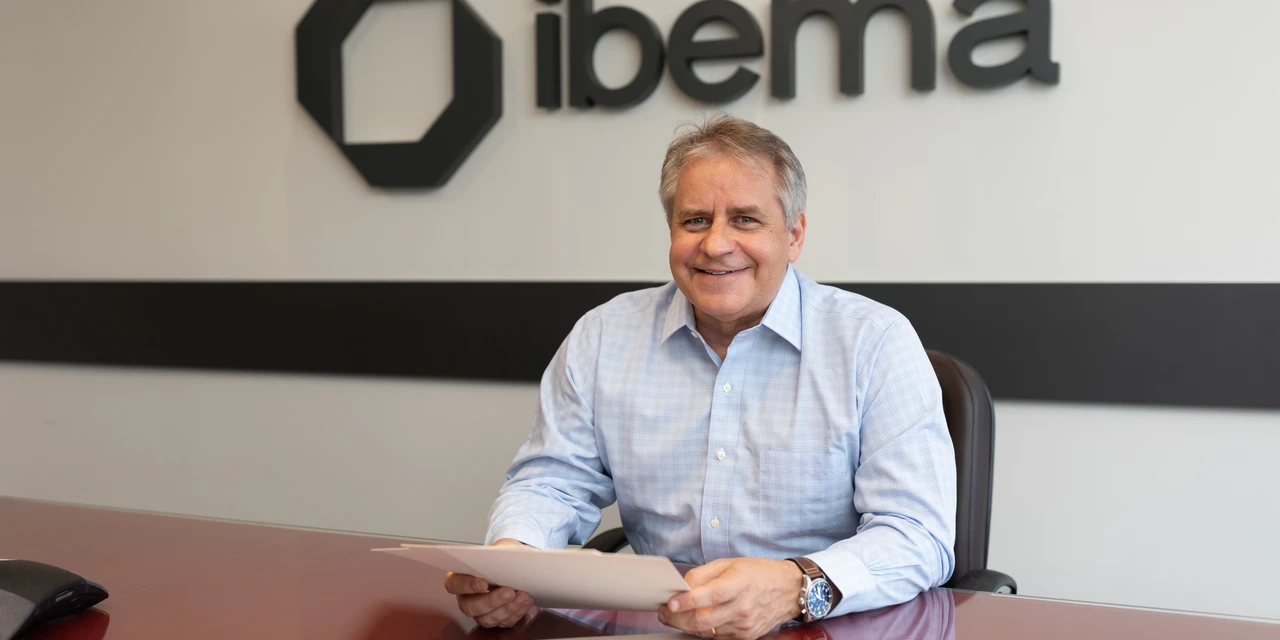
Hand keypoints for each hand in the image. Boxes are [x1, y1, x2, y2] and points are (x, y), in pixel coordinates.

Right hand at [444, 538, 538, 627]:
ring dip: (507, 608)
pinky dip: (517, 612)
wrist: (516, 564)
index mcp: (460, 577)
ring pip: (488, 618)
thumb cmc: (503, 556)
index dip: (467, 586)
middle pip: (470, 607)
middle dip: (491, 601)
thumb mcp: (500, 549)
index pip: (454, 584)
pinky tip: (526, 602)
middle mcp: (467, 598)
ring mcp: (480, 612)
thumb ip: (497, 553)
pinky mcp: (497, 619)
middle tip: (509, 591)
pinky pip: (504, 622)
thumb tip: (504, 558)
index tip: (483, 583)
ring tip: (523, 596)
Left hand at [658, 558, 803, 639]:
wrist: (788, 590)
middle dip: (676, 619)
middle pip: (702, 621)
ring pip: (706, 632)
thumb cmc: (758, 573)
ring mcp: (744, 625)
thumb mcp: (729, 563)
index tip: (670, 603)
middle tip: (664, 612)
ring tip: (676, 614)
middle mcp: (742, 607)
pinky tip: (699, 620)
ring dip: (686, 625)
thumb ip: (702, 574)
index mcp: (738, 584)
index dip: (686, 601)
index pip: (708, 596)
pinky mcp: (746, 636)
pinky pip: (717, 637)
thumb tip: (681, 586)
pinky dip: (704, 630)